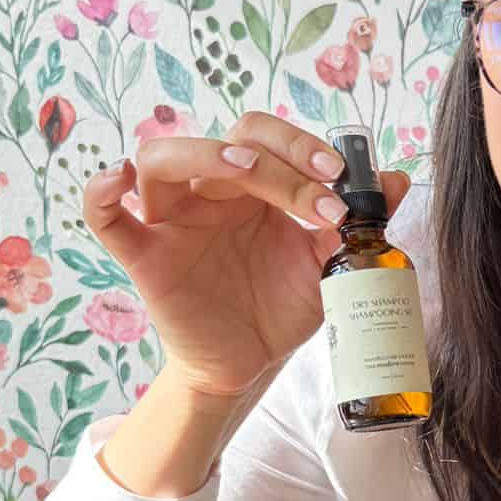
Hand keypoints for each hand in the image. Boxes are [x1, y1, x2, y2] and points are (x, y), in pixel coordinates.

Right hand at [81, 112, 410, 400]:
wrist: (251, 363)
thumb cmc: (281, 305)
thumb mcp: (328, 266)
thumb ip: (358, 224)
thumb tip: (398, 180)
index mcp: (251, 185)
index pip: (267, 137)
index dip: (303, 148)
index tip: (343, 180)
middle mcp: (208, 192)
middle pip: (226, 141)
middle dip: (277, 159)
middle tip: (319, 194)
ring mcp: (171, 221)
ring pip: (161, 159)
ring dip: (205, 154)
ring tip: (245, 168)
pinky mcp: (145, 258)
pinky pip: (106, 219)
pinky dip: (102, 193)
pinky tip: (119, 179)